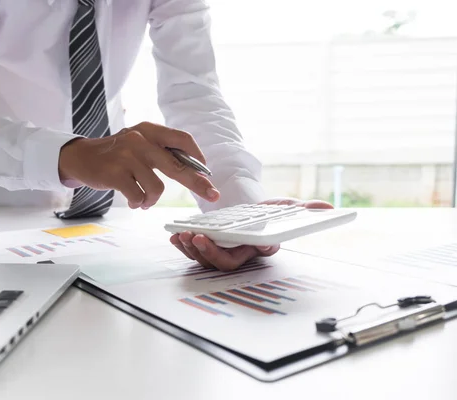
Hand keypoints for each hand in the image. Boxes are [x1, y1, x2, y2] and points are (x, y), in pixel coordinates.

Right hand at [59, 121, 219, 208]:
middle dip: (197, 183)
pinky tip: (132, 201)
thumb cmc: (115, 153)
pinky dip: (138, 202)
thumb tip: (193, 168)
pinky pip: (139, 196)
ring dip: (152, 199)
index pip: (182, 139)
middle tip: (212, 194)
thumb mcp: (138, 141)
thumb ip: (161, 150)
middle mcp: (140, 140)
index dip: (197, 157)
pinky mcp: (116, 174)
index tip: (207, 172)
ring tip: (143, 200)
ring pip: (157, 188)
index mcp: (149, 130)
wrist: (80, 156)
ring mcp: (127, 156)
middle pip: (178, 166)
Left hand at [170, 198, 333, 270]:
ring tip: (183, 236)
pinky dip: (184, 245)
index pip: (250, 255)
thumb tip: (329, 207)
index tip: (223, 241)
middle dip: (208, 254)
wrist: (252, 210)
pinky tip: (176, 235)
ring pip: (206, 260)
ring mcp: (224, 251)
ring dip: (192, 250)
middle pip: (224, 263)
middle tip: (197, 238)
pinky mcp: (210, 247)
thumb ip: (305, 208)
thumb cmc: (269, 213)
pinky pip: (195, 252)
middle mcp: (241, 254)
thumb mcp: (286, 207)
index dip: (233, 252)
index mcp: (259, 247)